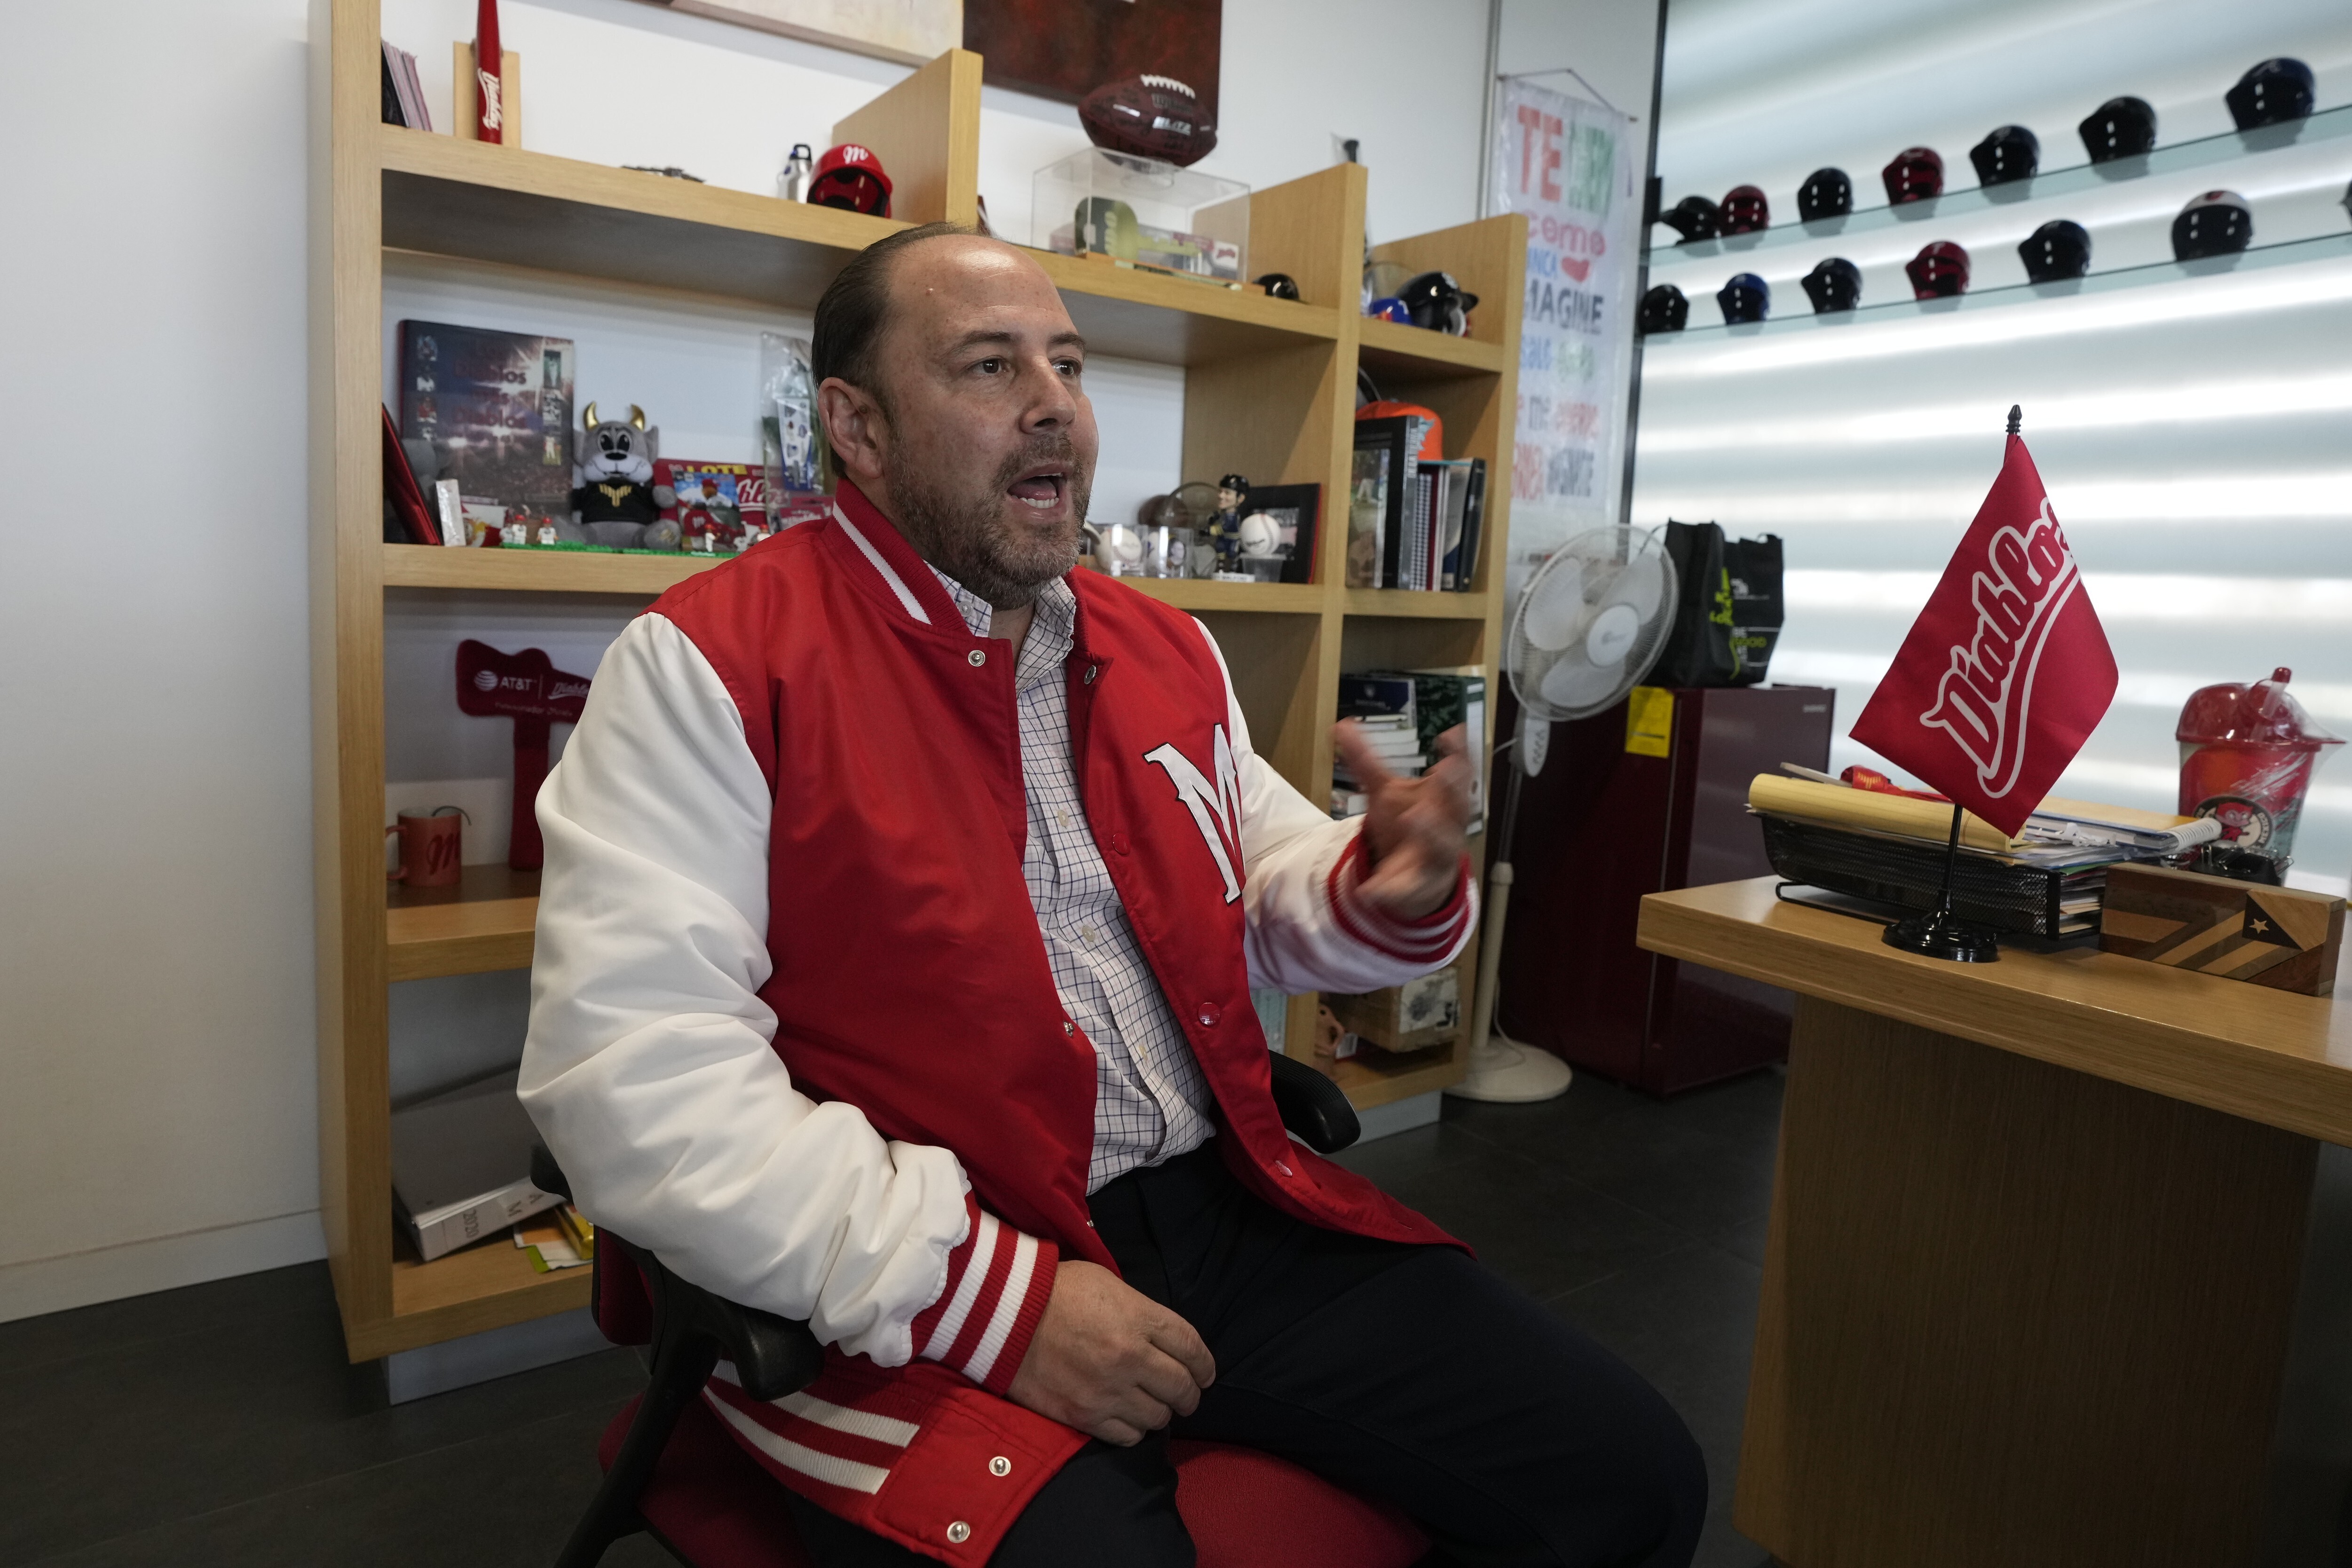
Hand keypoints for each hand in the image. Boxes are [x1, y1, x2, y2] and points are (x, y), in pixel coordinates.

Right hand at [1006, 1260, 1215, 1445]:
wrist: (1002, 1315)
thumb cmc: (1055, 1290)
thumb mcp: (1109, 1284)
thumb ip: (1141, 1313)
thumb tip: (1160, 1339)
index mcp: (1140, 1319)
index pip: (1192, 1348)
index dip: (1205, 1365)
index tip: (1205, 1373)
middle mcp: (1131, 1357)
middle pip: (1182, 1387)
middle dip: (1190, 1394)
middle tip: (1185, 1395)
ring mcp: (1108, 1390)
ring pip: (1158, 1417)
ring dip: (1161, 1413)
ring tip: (1153, 1406)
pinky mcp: (1084, 1415)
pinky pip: (1127, 1436)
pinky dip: (1134, 1430)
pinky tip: (1127, 1419)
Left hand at [1336, 720, 1472, 920]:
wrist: (1417, 877)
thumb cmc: (1408, 824)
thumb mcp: (1386, 792)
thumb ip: (1366, 761)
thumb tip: (1342, 725)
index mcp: (1444, 799)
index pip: (1457, 773)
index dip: (1458, 753)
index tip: (1452, 732)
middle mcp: (1447, 825)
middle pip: (1457, 806)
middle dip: (1452, 788)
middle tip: (1443, 769)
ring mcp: (1435, 857)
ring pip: (1440, 845)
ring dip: (1430, 830)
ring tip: (1413, 816)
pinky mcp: (1417, 886)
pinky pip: (1405, 889)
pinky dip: (1388, 890)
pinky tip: (1368, 891)